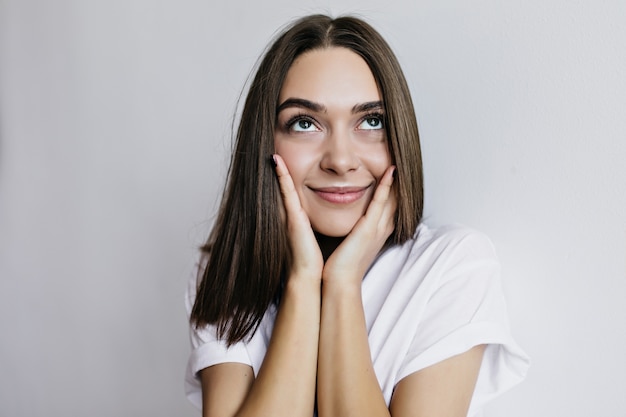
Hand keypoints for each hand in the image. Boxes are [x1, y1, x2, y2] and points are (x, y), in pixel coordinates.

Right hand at [273, 154, 323, 280]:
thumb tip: (325, 217)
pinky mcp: (292, 217)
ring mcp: (290, 214)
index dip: (288, 177)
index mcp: (299, 217)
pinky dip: (281, 176)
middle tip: (275, 150)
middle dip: (281, 170)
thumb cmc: (313, 261)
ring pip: (285, 185)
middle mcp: (292, 213)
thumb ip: (312, 227)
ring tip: (274, 150)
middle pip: (287, 186)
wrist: (307, 276)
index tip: (284, 161)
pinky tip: (276, 161)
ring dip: (280, 169)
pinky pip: (287, 191)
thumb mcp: (314, 237)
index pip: (295, 191)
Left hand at [322, 165, 396, 285]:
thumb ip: (351, 231)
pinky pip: (380, 202)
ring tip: (398, 160)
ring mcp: (378, 228)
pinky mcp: (370, 228)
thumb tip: (347, 222)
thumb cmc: (340, 265)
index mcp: (377, 232)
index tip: (392, 173)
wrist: (339, 281)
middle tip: (401, 161)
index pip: (388, 206)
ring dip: (395, 180)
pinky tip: (390, 172)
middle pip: (396, 200)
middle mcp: (382, 229)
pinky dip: (386, 186)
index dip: (393, 189)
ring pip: (391, 198)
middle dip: (399, 182)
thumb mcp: (349, 243)